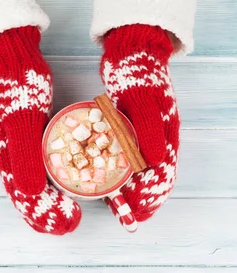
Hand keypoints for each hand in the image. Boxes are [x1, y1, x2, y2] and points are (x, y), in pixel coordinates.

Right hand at [0, 26, 80, 234]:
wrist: (15, 60)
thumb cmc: (17, 86)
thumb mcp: (22, 117)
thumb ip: (25, 154)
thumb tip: (32, 193)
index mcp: (7, 157)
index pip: (24, 196)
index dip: (44, 213)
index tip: (68, 221)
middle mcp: (14, 159)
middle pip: (30, 198)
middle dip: (49, 216)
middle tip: (72, 226)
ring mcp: (24, 152)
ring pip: (37, 188)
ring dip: (53, 205)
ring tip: (72, 218)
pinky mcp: (36, 143)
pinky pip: (46, 172)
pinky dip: (57, 186)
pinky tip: (72, 189)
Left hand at [100, 24, 178, 221]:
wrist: (130, 51)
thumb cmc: (136, 73)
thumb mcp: (140, 98)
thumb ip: (146, 128)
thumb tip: (155, 161)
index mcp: (165, 134)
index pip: (163, 174)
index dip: (151, 196)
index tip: (138, 214)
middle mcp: (157, 138)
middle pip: (153, 178)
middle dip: (142, 201)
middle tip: (128, 219)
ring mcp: (143, 135)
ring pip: (141, 172)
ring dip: (131, 191)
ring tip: (119, 209)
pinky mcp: (128, 131)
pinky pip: (128, 160)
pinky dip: (121, 174)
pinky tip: (108, 182)